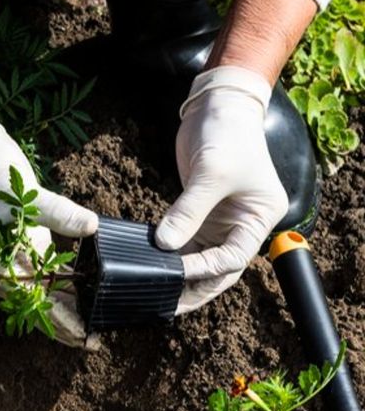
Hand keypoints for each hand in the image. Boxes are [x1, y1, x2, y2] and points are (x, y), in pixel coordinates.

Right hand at [0, 88, 99, 346]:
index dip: (57, 320)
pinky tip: (82, 290)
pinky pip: (42, 269)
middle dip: (62, 323)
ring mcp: (10, 252)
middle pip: (33, 304)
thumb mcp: (26, 194)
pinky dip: (60, 282)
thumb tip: (92, 227)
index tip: (82, 335)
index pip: (30, 300)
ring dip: (62, 306)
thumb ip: (60, 214)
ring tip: (90, 323)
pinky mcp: (21, 239)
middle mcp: (0, 263)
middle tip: (92, 340)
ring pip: (38, 290)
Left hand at [155, 66, 288, 313]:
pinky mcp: (199, 213)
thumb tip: (165, 245)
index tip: (177, 270)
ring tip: (155, 294)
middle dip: (195, 287)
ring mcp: (221, 220)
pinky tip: (150, 268)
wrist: (218, 106)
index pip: (234, 256)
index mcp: (260, 217)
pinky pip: (185, 242)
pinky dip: (170, 256)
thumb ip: (188, 210)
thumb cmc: (227, 134)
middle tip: (166, 305)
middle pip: (219, 267)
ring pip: (200, 258)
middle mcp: (243, 224)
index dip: (206, 268)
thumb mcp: (210, 173)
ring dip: (179, 276)